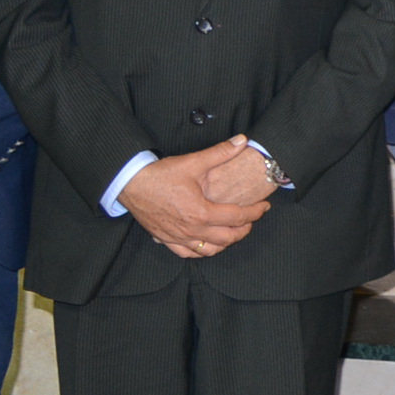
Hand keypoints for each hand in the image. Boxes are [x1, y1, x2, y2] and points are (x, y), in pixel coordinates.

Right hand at [120, 140, 269, 258]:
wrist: (130, 184)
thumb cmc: (160, 175)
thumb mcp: (193, 162)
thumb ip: (220, 152)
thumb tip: (242, 141)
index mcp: (201, 212)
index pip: (238, 217)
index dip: (255, 213)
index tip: (264, 207)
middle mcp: (191, 229)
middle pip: (227, 238)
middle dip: (244, 230)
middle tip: (252, 220)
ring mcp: (177, 237)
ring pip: (209, 250)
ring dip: (225, 243)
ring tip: (233, 232)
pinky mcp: (166, 239)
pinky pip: (187, 253)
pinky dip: (201, 251)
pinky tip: (207, 242)